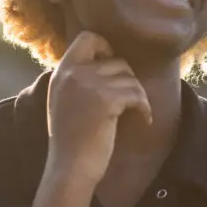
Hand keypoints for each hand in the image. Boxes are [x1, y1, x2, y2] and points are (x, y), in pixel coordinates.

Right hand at [46, 31, 151, 185]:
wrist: (69, 168)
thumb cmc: (71, 141)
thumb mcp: (64, 101)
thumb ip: (78, 79)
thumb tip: (108, 61)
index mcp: (62, 73)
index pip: (87, 37)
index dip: (105, 48)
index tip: (111, 71)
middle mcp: (73, 74)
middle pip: (116, 59)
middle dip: (127, 78)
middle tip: (128, 99)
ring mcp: (88, 85)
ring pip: (129, 77)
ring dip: (138, 96)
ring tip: (136, 112)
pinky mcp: (105, 100)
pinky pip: (136, 93)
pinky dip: (144, 108)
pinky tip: (142, 120)